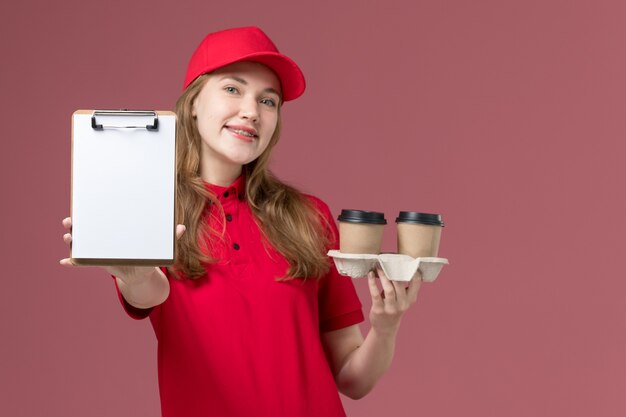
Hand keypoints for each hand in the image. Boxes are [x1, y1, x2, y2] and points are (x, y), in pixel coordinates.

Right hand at [59, 217, 185, 283]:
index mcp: (116, 229)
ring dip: (71, 240)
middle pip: (86, 228)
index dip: (93, 210)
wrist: (140, 272)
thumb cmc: (147, 254)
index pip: (103, 216)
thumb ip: (169, 237)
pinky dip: (72, 262)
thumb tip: (181, 228)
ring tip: (67, 238)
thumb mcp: (158, 245)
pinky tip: (65, 263)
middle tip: (69, 221)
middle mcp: (103, 237)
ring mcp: (97, 249)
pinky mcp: (96, 262)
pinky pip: (81, 262)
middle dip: (75, 224)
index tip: (85, 205)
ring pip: (80, 243)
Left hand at [367, 267, 421, 335]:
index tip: (407, 261)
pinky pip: (375, 294)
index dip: (413, 271)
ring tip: (377, 267)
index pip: (416, 283)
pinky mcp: (379, 310)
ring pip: (388, 289)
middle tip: (386, 261)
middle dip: (392, 271)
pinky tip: (370, 275)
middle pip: (399, 284)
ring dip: (382, 276)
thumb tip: (397, 266)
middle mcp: (403, 304)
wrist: (386, 328)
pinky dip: (372, 283)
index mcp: (411, 299)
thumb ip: (402, 286)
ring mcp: (391, 308)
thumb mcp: (403, 299)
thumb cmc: (394, 308)